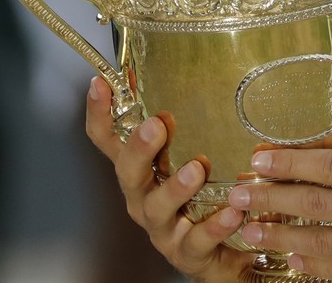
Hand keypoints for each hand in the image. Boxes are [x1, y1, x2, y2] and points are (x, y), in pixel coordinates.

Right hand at [84, 76, 254, 282]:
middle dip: (139, 149)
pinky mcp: (187, 253)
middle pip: (128, 174)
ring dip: (175, 188)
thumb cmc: (207, 199)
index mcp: (143, 172)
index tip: (99, 83)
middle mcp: (144, 199)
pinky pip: (196, 240)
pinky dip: (213, 226)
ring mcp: (163, 228)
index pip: (110, 141)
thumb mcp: (199, 157)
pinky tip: (232, 211)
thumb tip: (205, 74)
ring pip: (158, 209)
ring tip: (197, 169)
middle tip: (156, 125)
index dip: (100, 114)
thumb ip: (195, 127)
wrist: (228, 256)